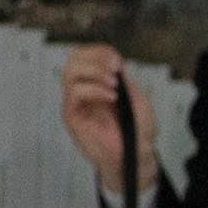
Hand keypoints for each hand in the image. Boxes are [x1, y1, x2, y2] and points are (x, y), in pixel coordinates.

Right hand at [60, 44, 138, 191]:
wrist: (136, 156)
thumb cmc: (137, 132)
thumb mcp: (137, 98)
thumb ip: (124, 80)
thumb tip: (114, 63)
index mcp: (98, 84)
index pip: (86, 56)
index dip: (99, 51)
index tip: (117, 59)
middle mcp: (84, 91)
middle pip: (73, 59)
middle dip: (95, 57)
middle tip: (114, 67)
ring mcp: (77, 104)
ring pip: (70, 72)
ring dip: (94, 72)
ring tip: (112, 84)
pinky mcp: (73, 117)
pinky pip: (74, 93)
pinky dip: (93, 89)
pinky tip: (110, 97)